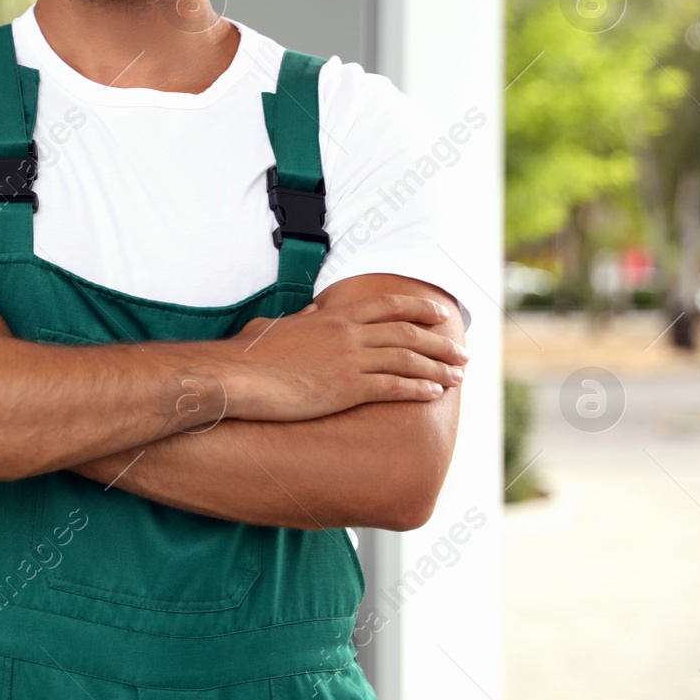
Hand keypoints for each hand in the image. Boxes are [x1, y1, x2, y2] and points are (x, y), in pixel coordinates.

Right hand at [211, 293, 466, 421]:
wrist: (237, 376)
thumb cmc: (249, 356)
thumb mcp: (276, 327)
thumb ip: (299, 321)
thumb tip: (308, 314)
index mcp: (333, 317)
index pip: (388, 306)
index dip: (420, 309)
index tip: (441, 315)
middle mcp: (348, 333)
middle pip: (408, 333)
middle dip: (440, 343)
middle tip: (462, 353)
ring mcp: (349, 360)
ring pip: (408, 359)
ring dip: (437, 367)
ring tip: (457, 376)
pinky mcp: (347, 388)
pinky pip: (393, 386)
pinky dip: (418, 388)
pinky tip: (433, 394)